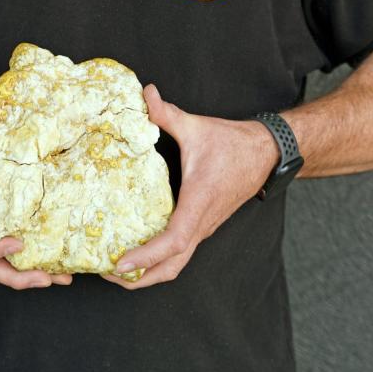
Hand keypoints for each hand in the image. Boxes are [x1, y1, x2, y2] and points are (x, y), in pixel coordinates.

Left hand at [101, 85, 278, 289]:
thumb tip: (145, 93)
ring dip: (148, 273)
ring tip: (115, 270)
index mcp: (198, 203)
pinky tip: (135, 252)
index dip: (146, 256)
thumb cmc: (232, 143)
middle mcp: (202, 222)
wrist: (266, 153)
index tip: (119, 263)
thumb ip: (167, 113)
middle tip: (106, 274)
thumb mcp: (196, 126)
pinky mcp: (202, 224)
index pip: (173, 241)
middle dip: (140, 278)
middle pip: (172, 266)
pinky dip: (157, 260)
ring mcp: (203, 227)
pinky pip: (179, 251)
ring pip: (177, 264)